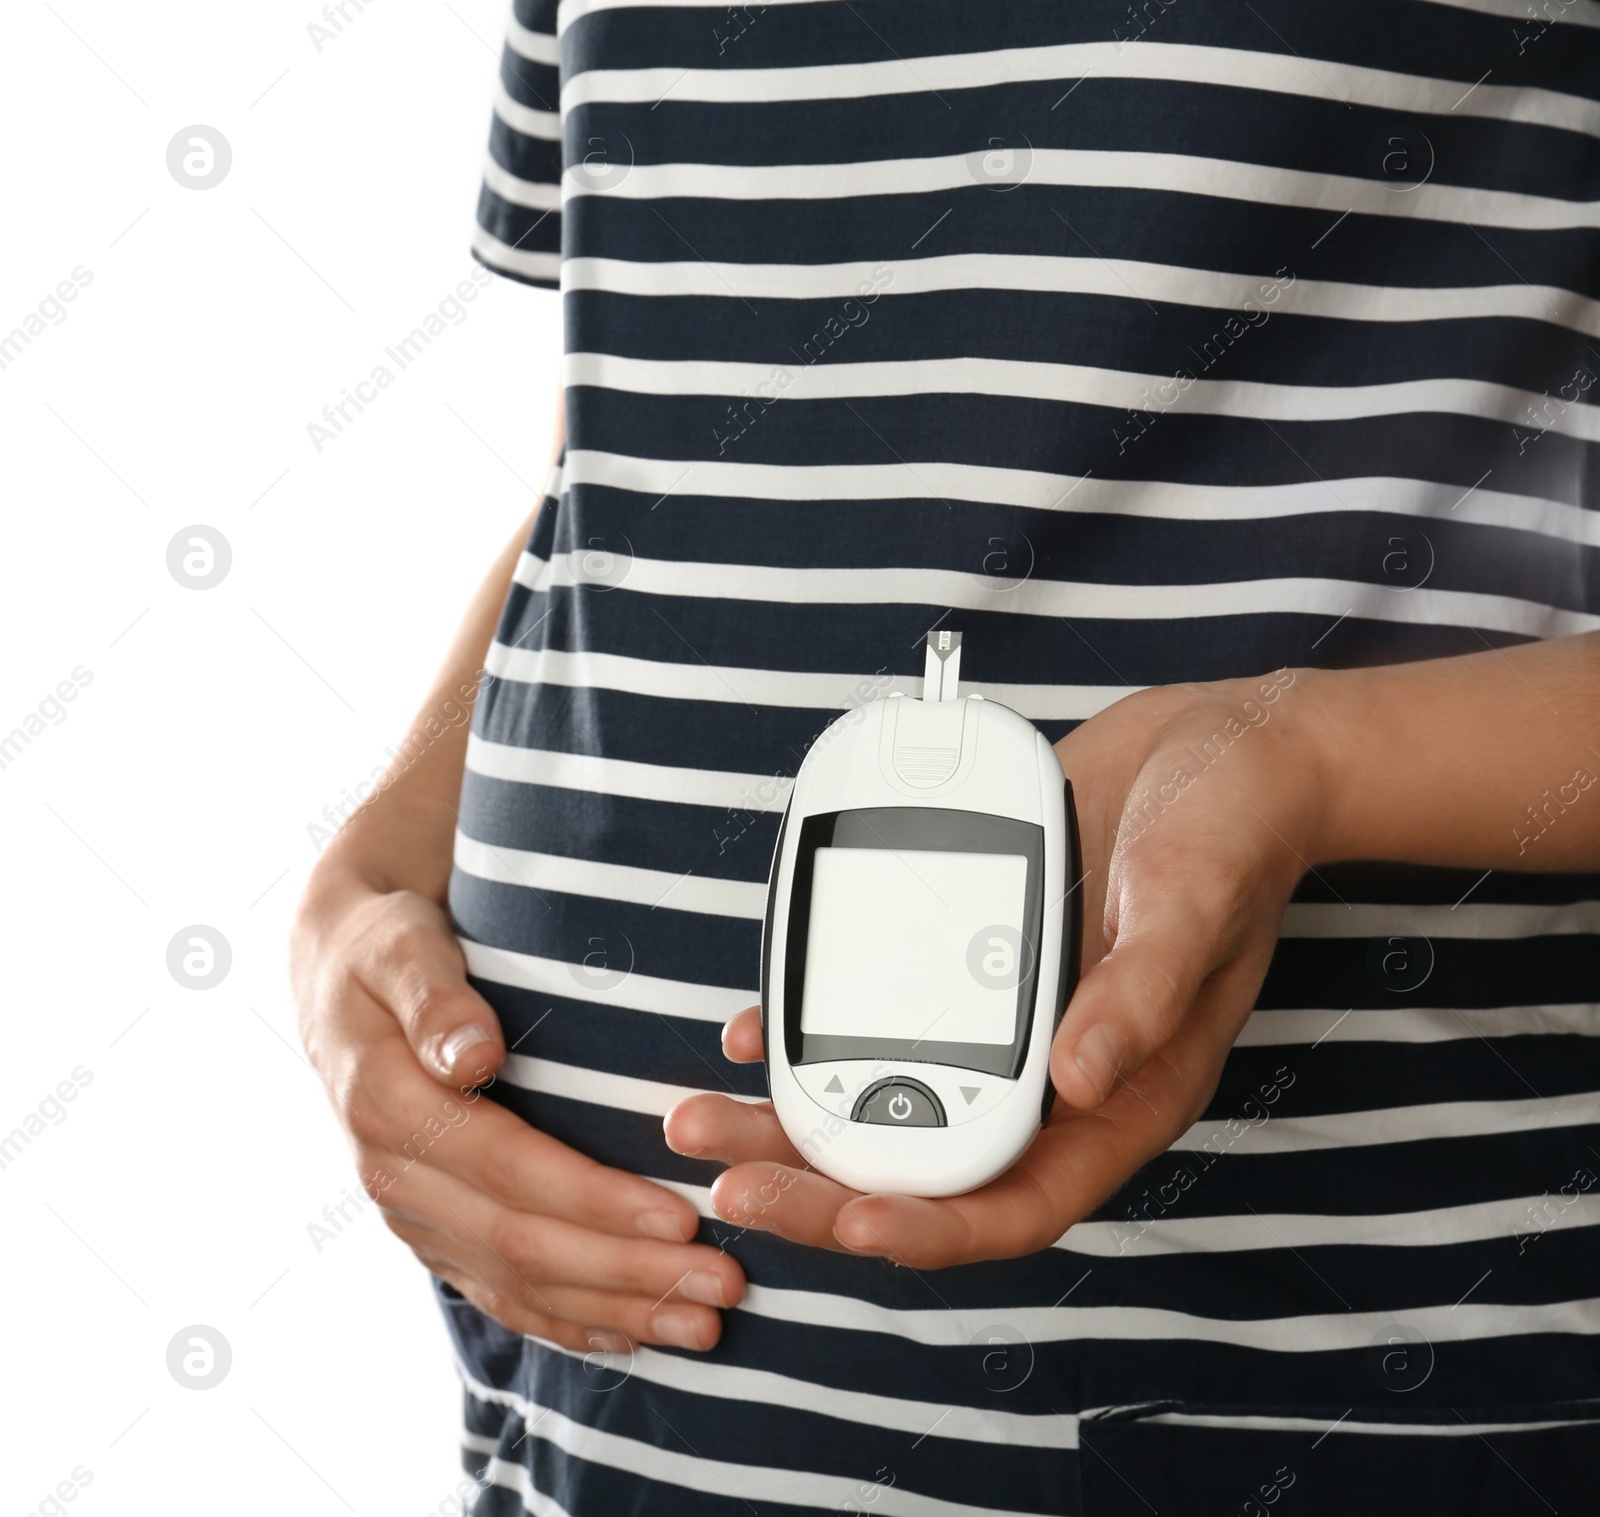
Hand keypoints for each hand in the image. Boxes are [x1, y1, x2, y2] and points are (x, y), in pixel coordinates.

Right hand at [293, 864, 744, 1350]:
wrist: (338, 975)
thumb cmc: (386, 949)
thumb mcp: (399, 947)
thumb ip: (433, 997)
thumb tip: (470, 1051)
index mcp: (390, 1107)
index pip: (508, 1168)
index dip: (594, 1198)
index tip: (677, 1214)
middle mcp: (397, 1176)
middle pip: (522, 1242)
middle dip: (628, 1270)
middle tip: (721, 1283)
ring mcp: (413, 1214)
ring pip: (519, 1282)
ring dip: (616, 1308)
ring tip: (702, 1326)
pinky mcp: (433, 1230)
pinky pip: (499, 1292)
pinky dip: (567, 1320)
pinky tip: (630, 1333)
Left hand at [663, 668, 1330, 1267]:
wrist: (1212, 745)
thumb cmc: (1230, 829)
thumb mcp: (1192, 899)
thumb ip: (1140, 991)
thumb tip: (1078, 1082)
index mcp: (1120, 1091)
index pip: (1021, 1198)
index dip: (936, 1226)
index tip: (851, 1223)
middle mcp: (1054, 1073)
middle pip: (929, 1166)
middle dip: (824, 1186)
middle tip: (727, 1181)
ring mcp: (1006, 1018)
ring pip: (891, 1099)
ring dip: (799, 1120)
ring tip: (704, 1117)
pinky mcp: (973, 959)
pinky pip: (885, 1017)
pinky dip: (818, 1032)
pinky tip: (758, 1031)